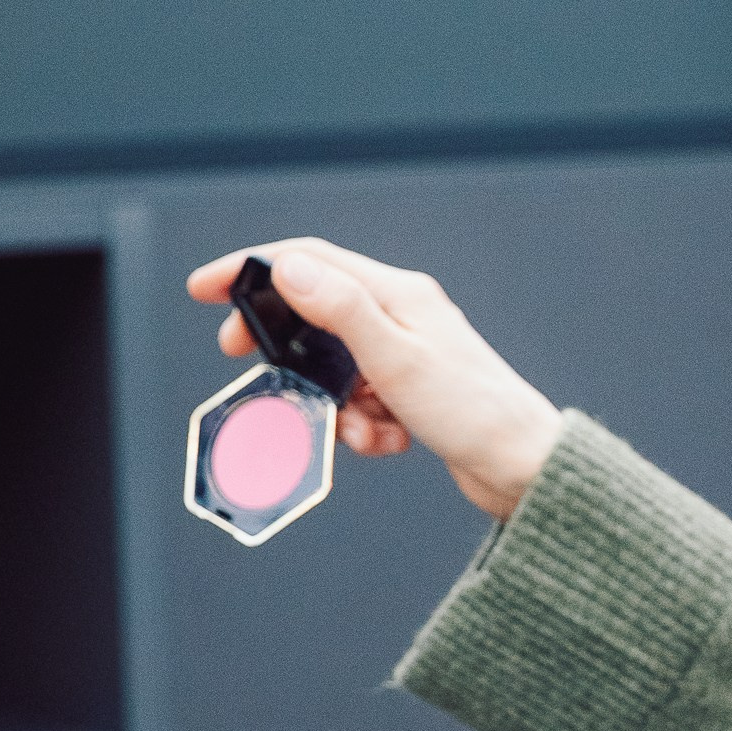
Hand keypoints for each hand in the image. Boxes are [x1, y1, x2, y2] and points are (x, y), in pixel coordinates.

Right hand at [186, 240, 564, 523]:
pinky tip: (387, 442)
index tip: (205, 289)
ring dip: (331, 403)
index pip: (311, 259)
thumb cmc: (475, 413)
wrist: (526, 471)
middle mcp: (404, 315)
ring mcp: (409, 354)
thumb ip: (341, 311)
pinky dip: (361, 425)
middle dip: (281, 348)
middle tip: (250, 370)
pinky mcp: (413, 393)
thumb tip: (289, 266)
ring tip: (358, 431)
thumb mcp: (397, 361)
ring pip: (336, 368)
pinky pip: (361, 401)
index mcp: (400, 293)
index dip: (253, 268)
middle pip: (316, 314)